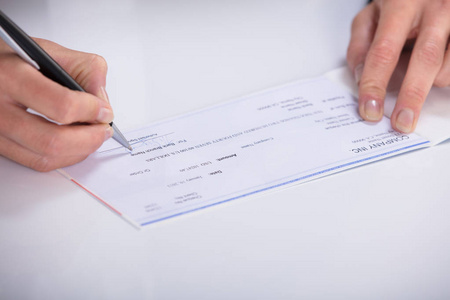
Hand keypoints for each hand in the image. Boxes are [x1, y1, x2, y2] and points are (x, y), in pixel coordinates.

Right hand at [0, 38, 113, 171]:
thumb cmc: (13, 59)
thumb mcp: (48, 50)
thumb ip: (84, 69)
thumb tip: (102, 101)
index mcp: (10, 76)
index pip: (61, 105)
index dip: (91, 111)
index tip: (105, 110)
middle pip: (53, 140)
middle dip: (89, 138)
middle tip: (103, 129)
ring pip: (46, 157)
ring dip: (80, 150)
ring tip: (93, 136)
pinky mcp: (0, 146)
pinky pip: (37, 162)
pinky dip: (65, 157)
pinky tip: (76, 144)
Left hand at [347, 0, 449, 132]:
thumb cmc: (400, 2)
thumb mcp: (371, 15)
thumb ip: (360, 44)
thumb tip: (360, 77)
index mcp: (400, 4)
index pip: (383, 52)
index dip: (374, 85)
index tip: (370, 111)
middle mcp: (434, 8)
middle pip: (424, 60)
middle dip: (411, 97)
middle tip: (401, 123)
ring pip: (448, 66)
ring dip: (432, 82)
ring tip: (420, 75)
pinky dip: (445, 76)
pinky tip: (436, 69)